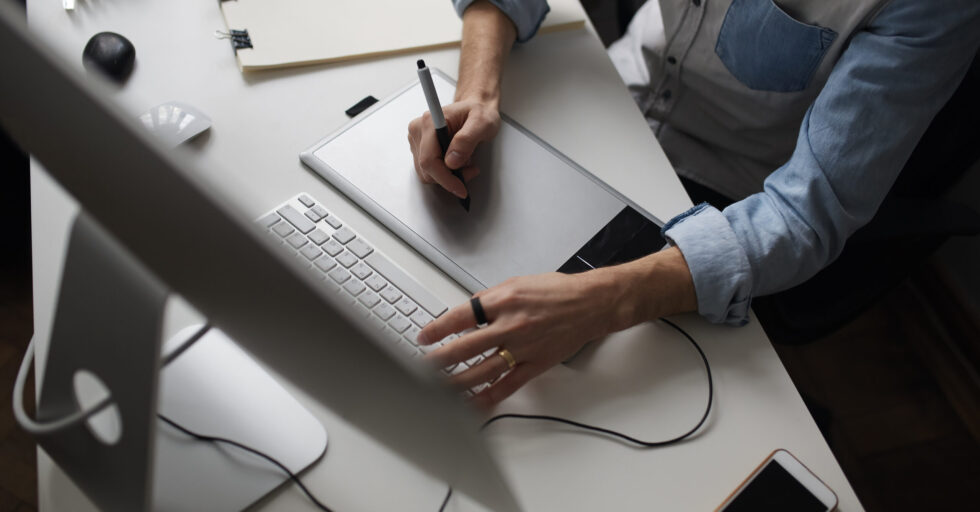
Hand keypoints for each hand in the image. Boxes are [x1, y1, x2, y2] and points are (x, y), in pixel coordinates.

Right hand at [407, 98, 500, 197]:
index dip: (444, 178)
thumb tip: (452, 161)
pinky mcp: (420, 148)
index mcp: (430, 122)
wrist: (475, 108)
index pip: (429, 159)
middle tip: (470, 170)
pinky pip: (429, 171)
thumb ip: (466, 140)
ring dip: (447, 176)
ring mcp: (417, 140)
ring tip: (466, 164)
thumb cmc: (479, 112)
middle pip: (426, 169)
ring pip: (427, 173)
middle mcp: (419, 130)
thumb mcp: (482, 123)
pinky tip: (457, 163)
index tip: (460, 188)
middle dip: (449, 178)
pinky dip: (444, 174)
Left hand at [417, 270, 631, 407]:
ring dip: (457, 381)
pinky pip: (507, 385)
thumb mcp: (517, 283)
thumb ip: (490, 299)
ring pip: (482, 370)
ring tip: (437, 388)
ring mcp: (523, 347)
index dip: (438, 328)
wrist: (591, 303)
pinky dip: (488, 397)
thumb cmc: (557, 292)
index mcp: (504, 300)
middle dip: (440, 359)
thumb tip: (466, 313)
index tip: (424, 336)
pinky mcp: (535, 364)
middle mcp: (511, 325)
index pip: (461, 317)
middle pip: (466, 347)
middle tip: (422, 366)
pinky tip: (472, 403)